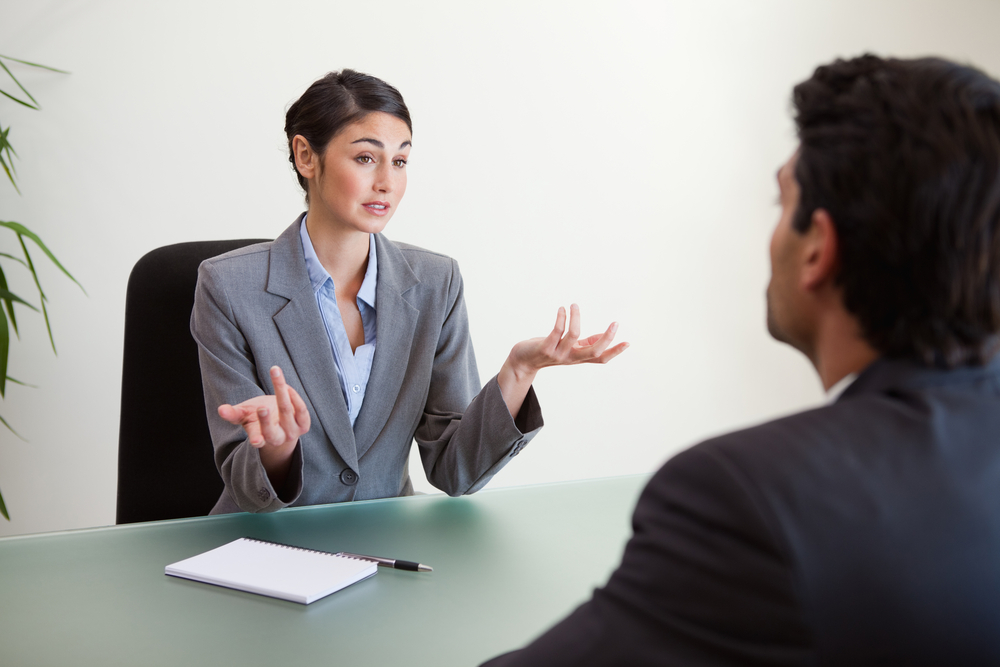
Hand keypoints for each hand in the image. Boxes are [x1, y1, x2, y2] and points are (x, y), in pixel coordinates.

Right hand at [218, 366, 310, 449]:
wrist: (279, 418)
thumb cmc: (257, 415)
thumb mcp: (244, 413)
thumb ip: (233, 413)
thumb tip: (221, 410)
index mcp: (260, 437)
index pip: (258, 439)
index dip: (257, 439)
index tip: (256, 441)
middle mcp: (277, 438)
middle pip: (272, 432)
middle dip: (266, 421)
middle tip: (261, 407)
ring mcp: (291, 432)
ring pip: (287, 413)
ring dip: (281, 393)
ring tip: (275, 373)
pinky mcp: (304, 424)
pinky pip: (302, 411)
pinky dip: (295, 397)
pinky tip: (286, 386)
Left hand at [506, 304, 627, 378]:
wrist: (522, 362)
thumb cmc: (548, 350)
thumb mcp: (569, 348)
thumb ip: (585, 343)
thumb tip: (603, 335)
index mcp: (578, 357)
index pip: (600, 358)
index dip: (614, 351)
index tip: (628, 342)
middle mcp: (570, 358)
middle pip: (594, 351)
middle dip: (607, 338)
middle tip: (616, 323)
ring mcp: (558, 354)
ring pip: (574, 335)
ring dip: (576, 317)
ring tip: (574, 305)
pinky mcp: (545, 348)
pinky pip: (556, 331)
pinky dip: (561, 318)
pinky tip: (562, 309)